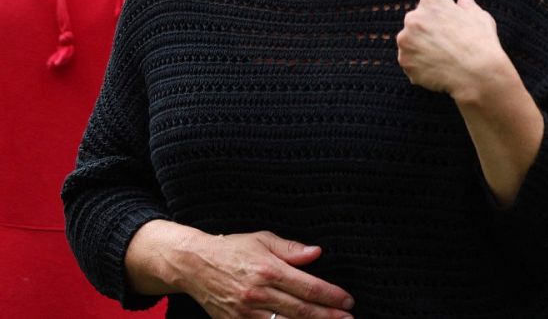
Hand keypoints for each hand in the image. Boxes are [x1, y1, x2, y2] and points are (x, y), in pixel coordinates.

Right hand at [174, 230, 353, 318]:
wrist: (194, 265)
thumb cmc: (232, 249)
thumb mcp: (263, 240)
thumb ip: (291, 249)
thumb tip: (317, 253)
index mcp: (269, 271)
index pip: (308, 288)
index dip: (331, 296)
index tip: (348, 301)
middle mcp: (258, 294)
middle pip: (301, 311)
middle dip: (328, 317)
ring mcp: (245, 313)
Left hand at [397, 0, 510, 99]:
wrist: (478, 73)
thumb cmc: (481, 43)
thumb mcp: (480, 17)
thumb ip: (468, 5)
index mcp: (430, 2)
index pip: (429, 7)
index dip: (442, 20)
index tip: (453, 30)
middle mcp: (413, 17)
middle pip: (416, 25)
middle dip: (427, 33)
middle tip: (447, 46)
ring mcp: (406, 40)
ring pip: (410, 44)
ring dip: (421, 50)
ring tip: (442, 59)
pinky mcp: (404, 61)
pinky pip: (410, 63)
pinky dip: (420, 67)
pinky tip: (438, 70)